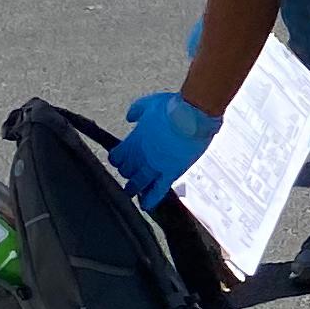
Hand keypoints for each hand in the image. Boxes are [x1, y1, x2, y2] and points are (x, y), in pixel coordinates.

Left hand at [111, 91, 218, 208]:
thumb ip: (136, 111)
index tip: (117, 160)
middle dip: (126, 173)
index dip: (116, 159)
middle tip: (128, 176)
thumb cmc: (174, 107)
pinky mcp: (171, 173)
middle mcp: (142, 155)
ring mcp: (156, 166)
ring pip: (139, 183)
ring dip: (133, 188)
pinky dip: (151, 199)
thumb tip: (129, 117)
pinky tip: (146, 205)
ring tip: (131, 192)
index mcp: (135, 139)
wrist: (193, 115)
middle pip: (127, 170)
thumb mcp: (149, 103)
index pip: (117, 156)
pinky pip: (158, 190)